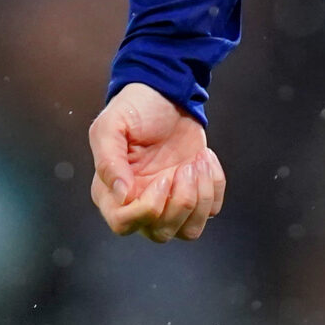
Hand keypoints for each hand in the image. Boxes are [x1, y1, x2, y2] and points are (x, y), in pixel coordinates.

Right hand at [89, 82, 227, 241]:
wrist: (166, 91)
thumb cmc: (134, 107)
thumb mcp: (112, 124)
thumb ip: (109, 160)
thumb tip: (121, 194)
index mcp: (112, 192)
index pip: (124, 225)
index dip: (148, 208)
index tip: (162, 176)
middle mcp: (139, 204)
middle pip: (160, 233)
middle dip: (180, 201)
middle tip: (185, 165)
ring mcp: (168, 201)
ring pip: (188, 231)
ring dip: (200, 197)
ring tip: (198, 161)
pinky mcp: (194, 193)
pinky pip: (211, 211)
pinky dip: (214, 186)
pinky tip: (205, 158)